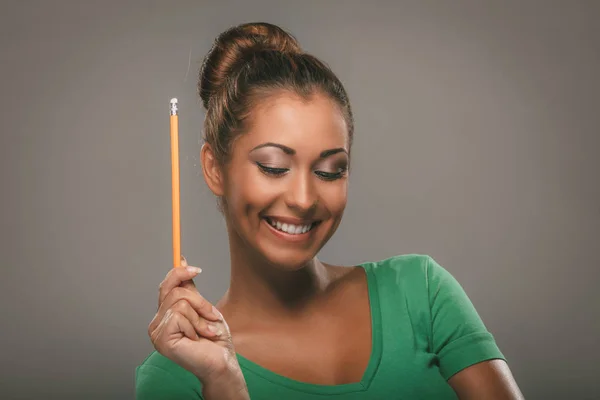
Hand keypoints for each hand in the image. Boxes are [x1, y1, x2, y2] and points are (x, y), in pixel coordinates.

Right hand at [147, 257, 245, 390]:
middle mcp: (156, 322)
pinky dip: (195, 324)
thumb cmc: (214, 338)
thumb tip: (182, 262)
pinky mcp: (161, 338)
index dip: (178, 273)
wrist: (222, 360)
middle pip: (175, 289)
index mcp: (165, 314)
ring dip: (199, 315)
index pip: (166, 285)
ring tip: (204, 331)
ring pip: (179, 300)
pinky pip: (179, 314)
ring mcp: (156, 331)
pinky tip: (197, 338)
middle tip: (210, 315)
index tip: (196, 268)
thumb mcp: (203, 307)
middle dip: (199, 300)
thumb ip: (189, 289)